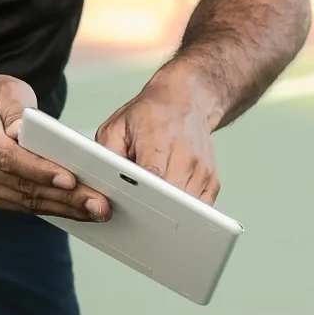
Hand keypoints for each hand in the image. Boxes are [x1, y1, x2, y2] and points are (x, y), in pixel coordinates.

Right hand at [0, 74, 111, 221]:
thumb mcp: (3, 88)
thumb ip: (16, 108)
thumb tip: (27, 131)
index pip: (8, 156)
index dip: (40, 170)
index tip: (71, 179)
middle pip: (21, 184)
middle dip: (64, 197)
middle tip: (99, 203)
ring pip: (24, 200)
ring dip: (63, 208)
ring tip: (96, 211)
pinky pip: (21, 205)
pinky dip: (51, 209)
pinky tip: (77, 210)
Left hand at [95, 67, 225, 202]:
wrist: (185, 101)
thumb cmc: (149, 115)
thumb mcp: (116, 127)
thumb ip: (106, 155)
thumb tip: (101, 183)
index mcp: (159, 140)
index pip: (153, 176)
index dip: (143, 196)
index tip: (132, 207)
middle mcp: (186, 155)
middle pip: (171, 198)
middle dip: (154, 210)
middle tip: (138, 213)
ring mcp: (202, 169)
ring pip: (185, 207)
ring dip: (169, 211)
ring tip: (154, 205)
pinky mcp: (212, 179)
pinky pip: (199, 206)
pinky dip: (184, 210)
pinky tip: (171, 203)